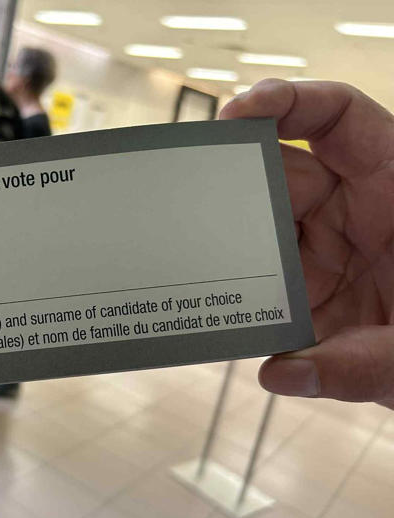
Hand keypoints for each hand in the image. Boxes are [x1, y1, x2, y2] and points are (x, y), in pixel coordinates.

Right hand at [220, 79, 393, 405]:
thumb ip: (361, 365)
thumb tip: (280, 373)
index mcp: (393, 189)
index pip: (339, 121)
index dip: (289, 102)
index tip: (238, 114)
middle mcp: (353, 212)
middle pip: (281, 178)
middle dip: (232, 184)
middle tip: (186, 200)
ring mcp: (325, 253)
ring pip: (261, 234)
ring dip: (227, 250)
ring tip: (188, 263)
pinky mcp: (307, 294)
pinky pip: (262, 289)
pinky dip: (235, 303)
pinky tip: (210, 315)